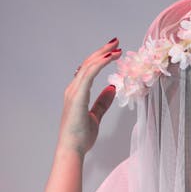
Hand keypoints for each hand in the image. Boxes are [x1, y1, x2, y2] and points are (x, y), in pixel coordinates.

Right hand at [58, 38, 121, 155]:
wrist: (72, 149)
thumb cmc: (80, 136)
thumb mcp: (96, 116)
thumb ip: (102, 103)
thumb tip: (112, 88)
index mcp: (77, 93)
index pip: (88, 70)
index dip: (100, 58)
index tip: (113, 51)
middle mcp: (73, 89)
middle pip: (88, 64)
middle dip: (102, 51)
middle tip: (116, 42)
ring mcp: (73, 92)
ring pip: (88, 66)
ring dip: (103, 55)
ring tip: (116, 48)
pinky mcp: (77, 97)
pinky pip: (88, 75)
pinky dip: (99, 65)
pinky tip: (109, 58)